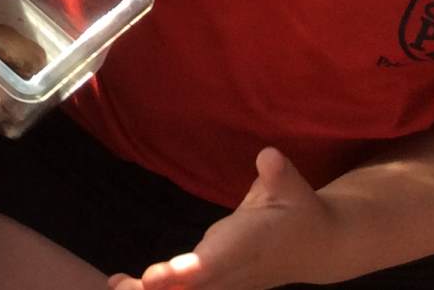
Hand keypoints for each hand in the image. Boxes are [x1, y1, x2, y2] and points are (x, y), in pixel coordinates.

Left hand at [108, 149, 332, 289]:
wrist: (317, 246)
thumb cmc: (299, 210)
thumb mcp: (292, 188)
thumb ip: (278, 175)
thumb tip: (269, 157)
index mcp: (247, 247)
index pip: (213, 264)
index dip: (186, 273)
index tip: (154, 277)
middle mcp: (232, 271)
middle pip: (193, 289)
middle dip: (161, 289)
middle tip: (124, 285)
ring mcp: (226, 282)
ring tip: (116, 284)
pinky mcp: (220, 284)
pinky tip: (123, 283)